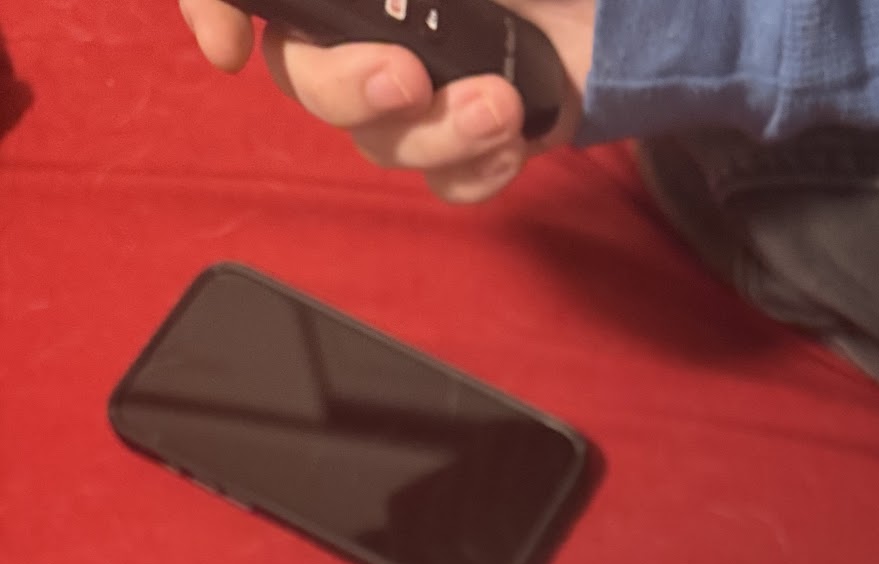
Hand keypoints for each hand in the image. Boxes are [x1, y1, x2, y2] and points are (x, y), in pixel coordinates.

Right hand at [179, 0, 591, 203]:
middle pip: (308, 83)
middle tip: (407, 77)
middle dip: (352, 90)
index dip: (211, 7)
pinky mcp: (469, 138)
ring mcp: (415, 90)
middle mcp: (361, 30)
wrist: (616, 6)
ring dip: (438, 132)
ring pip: (382, 142)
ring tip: (495, 105)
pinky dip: (476, 169)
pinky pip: (445, 181)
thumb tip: (285, 1)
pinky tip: (513, 138)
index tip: (227, 47)